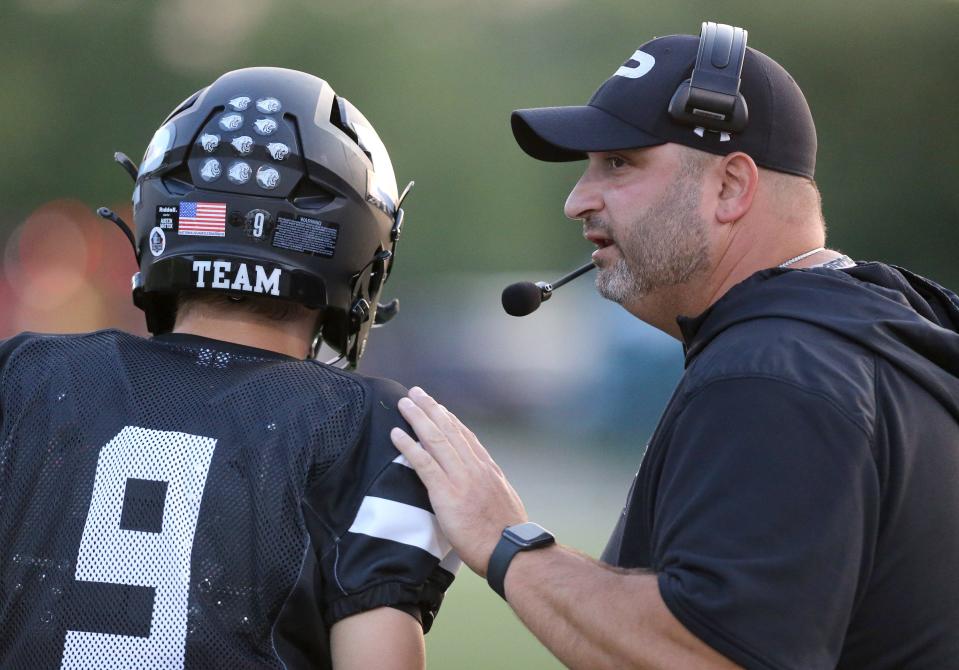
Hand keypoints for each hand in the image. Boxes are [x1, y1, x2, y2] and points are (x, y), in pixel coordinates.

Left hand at [390, 387, 527, 576]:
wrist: (510, 551)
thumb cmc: (507, 537)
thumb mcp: (504, 503)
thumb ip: (491, 489)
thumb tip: (485, 488)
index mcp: (489, 470)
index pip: (466, 437)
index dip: (449, 420)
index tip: (438, 407)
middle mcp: (475, 467)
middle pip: (449, 430)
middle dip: (431, 408)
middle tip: (417, 393)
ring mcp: (460, 478)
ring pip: (435, 439)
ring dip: (417, 418)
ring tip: (404, 403)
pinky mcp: (446, 493)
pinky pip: (423, 462)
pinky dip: (408, 445)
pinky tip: (396, 434)